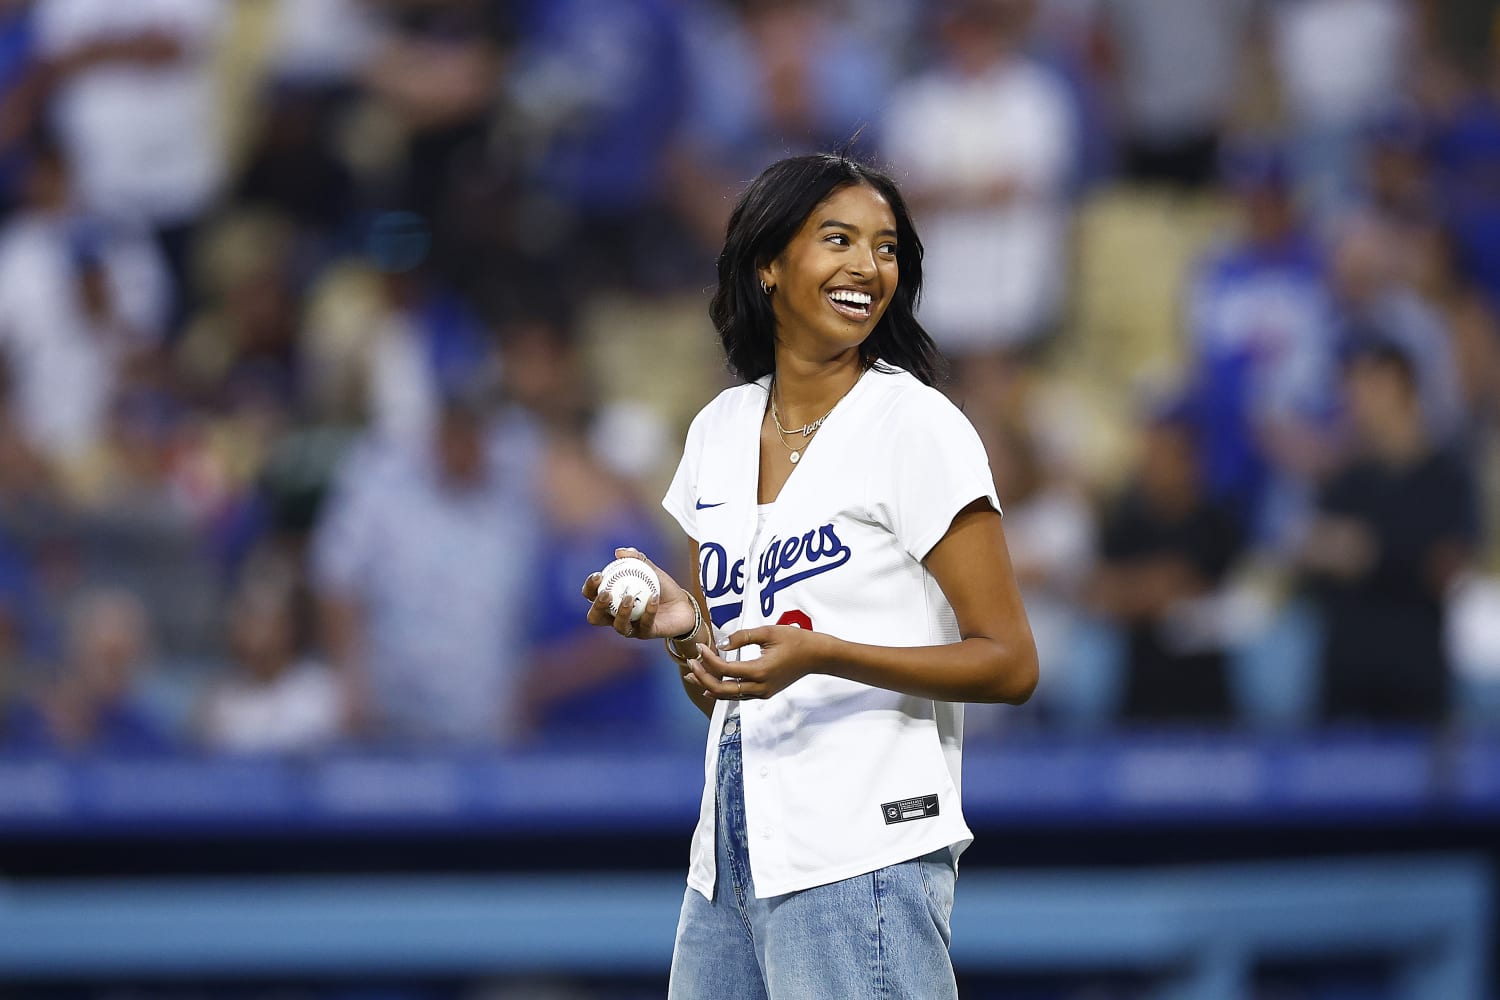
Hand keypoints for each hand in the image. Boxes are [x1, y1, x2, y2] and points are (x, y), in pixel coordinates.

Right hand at [581, 547, 696, 639]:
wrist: (684, 604)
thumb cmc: (662, 587)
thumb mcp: (651, 570)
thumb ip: (637, 559)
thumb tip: (619, 552)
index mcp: (611, 600)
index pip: (591, 596)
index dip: (590, 587)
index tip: (598, 575)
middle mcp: (616, 616)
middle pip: (595, 617)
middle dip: (597, 606)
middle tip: (606, 593)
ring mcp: (631, 627)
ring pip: (619, 626)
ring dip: (622, 612)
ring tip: (629, 597)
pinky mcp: (646, 633)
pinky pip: (644, 624)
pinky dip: (649, 610)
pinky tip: (654, 598)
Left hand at [682, 625, 827, 701]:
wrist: (816, 656)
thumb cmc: (795, 640)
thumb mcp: (768, 632)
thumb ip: (742, 637)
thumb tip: (720, 644)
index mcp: (760, 670)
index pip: (725, 669)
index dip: (708, 659)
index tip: (699, 647)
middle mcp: (759, 686)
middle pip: (722, 689)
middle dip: (702, 677)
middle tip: (689, 665)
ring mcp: (762, 692)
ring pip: (729, 696)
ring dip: (709, 686)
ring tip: (692, 677)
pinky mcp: (764, 693)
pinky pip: (738, 695)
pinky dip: (722, 691)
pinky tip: (711, 687)